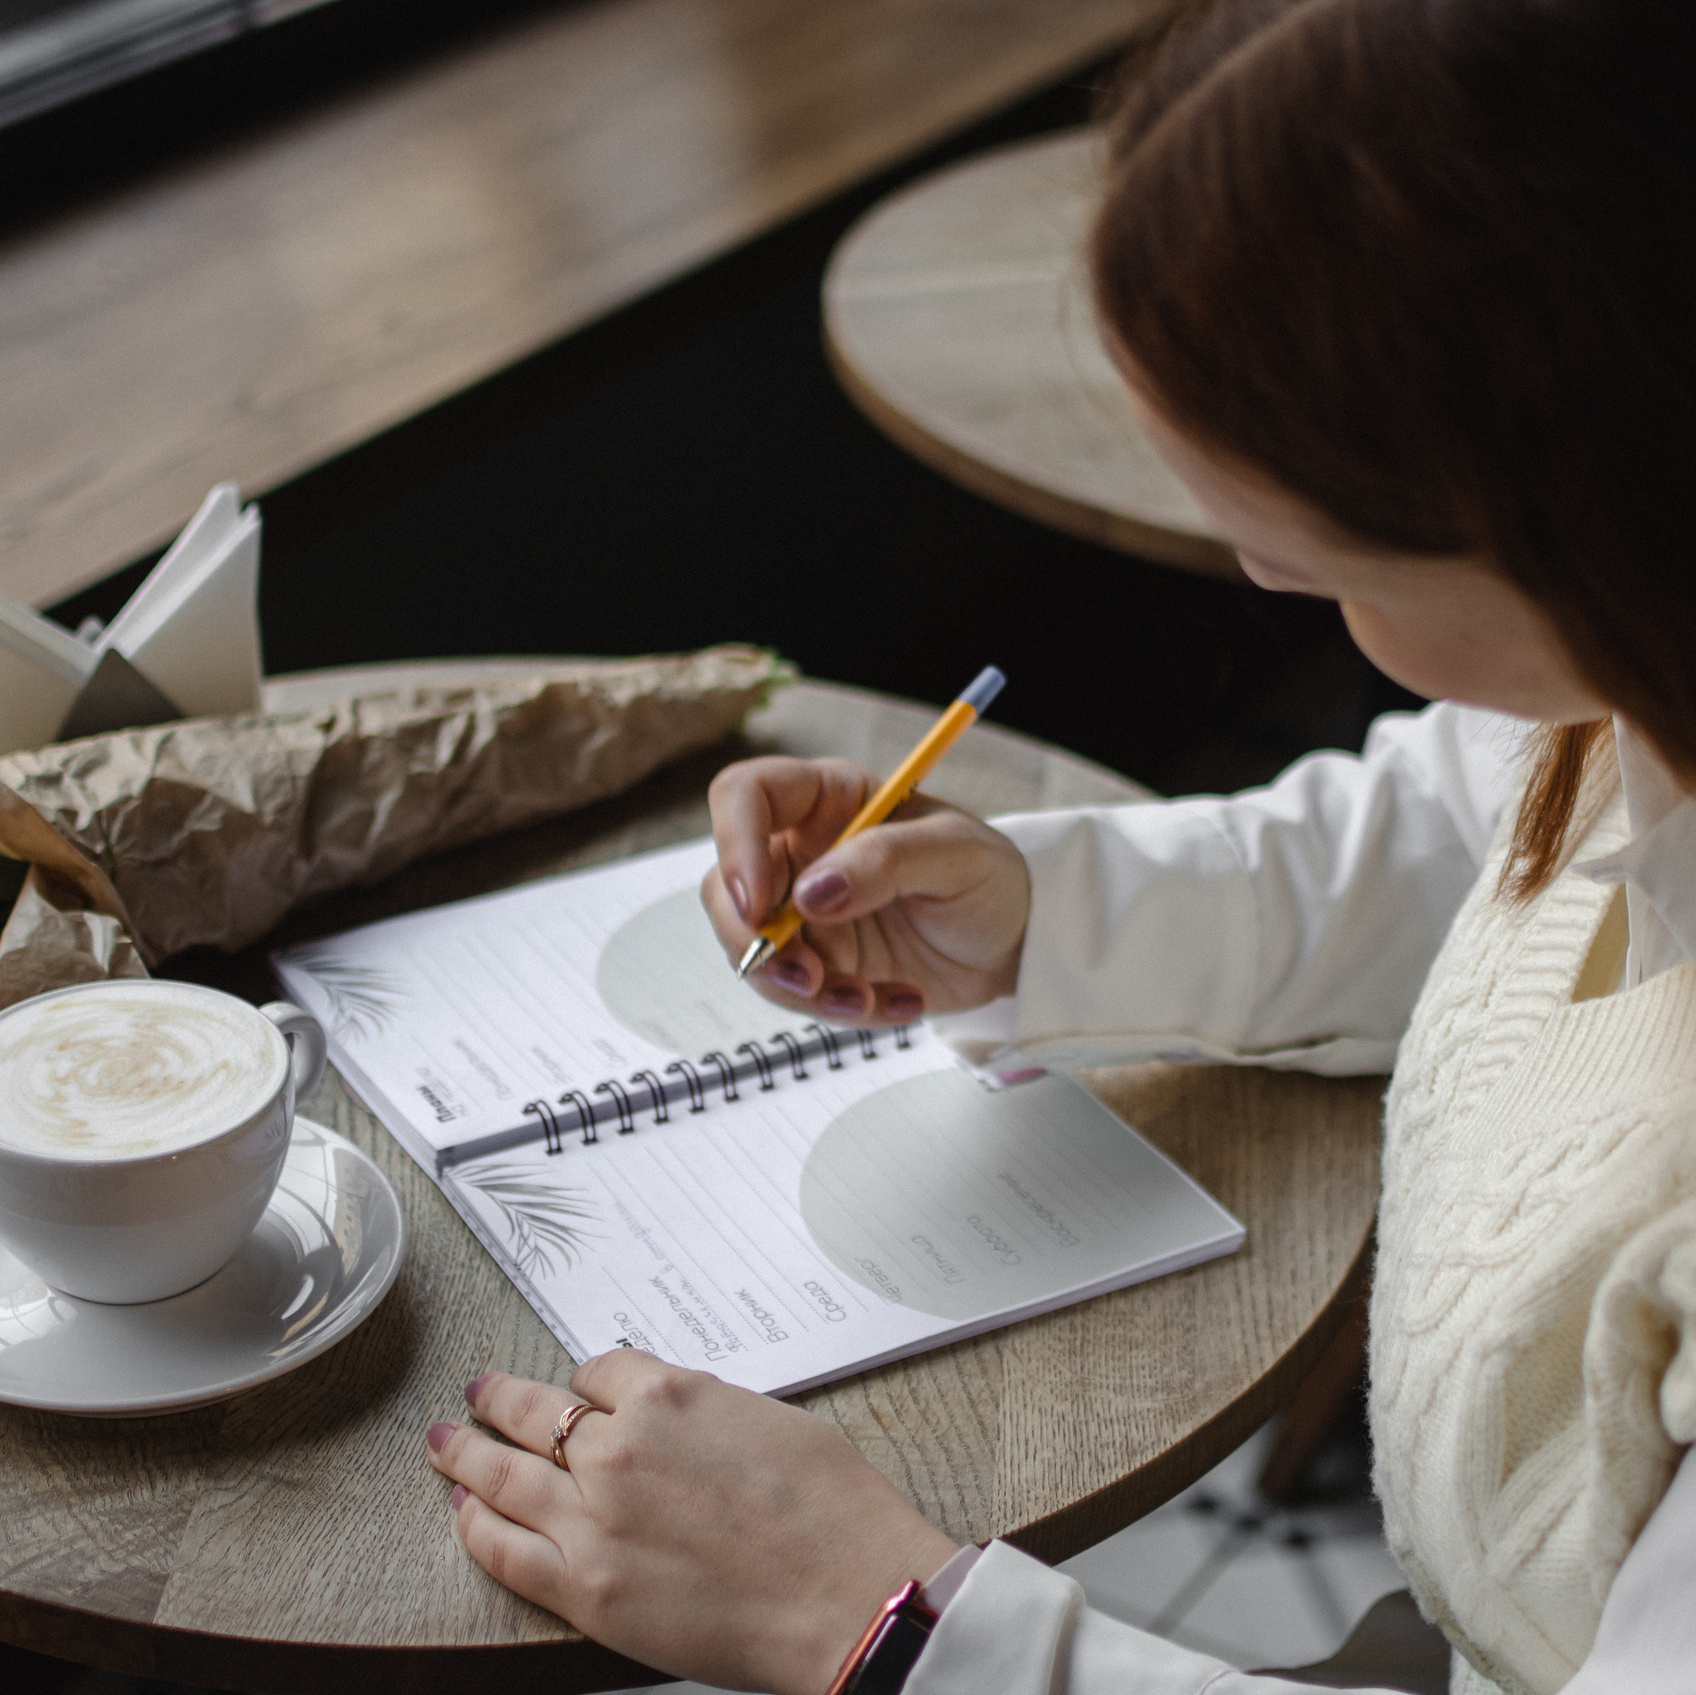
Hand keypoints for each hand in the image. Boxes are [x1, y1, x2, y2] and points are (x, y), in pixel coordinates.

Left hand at [426, 1354, 958, 1694]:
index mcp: (668, 1396)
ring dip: (466, 1455)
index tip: (582, 1391)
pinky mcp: (586, 1589)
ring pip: (504, 1474)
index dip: (587, 1382)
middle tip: (476, 1394)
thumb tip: (677, 1425)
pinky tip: (463, 1514)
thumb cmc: (828, 1507)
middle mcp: (618, 1448)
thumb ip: (705, 1414)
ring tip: (442, 1444)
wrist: (843, 1592)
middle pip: (535, 1412)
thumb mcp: (767, 1420)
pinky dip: (477, 1527)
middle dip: (499, 1400)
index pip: (599, 1372)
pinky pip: (507, 1549)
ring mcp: (593, 1519)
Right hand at [702, 755, 1029, 1023]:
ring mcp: (803, 912)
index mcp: (828, 798)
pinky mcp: (819, 963)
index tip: (760, 904)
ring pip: (751, 950)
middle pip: (725, 885)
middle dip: (752, 941)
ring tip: (868, 998)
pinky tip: (897, 1001)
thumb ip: (885, 861)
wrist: (1014, 943)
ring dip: (800, 989)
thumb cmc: (989, 877)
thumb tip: (812, 893)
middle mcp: (802, 851)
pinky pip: (796, 994)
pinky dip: (839, 1009)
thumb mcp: (957, 854)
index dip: (734, 842)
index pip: (745, 795)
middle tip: (809, 978)